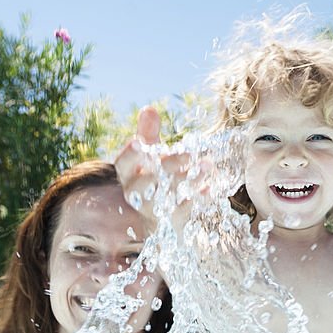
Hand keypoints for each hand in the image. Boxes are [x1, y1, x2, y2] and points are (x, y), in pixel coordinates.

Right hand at [113, 107, 208, 234]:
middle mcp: (136, 195)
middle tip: (189, 154)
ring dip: (188, 180)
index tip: (138, 142)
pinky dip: (196, 200)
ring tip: (207, 165)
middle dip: (168, 167)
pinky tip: (208, 188)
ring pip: (166, 198)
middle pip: (146, 183)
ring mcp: (153, 211)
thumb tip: (149, 109)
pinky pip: (182, 215)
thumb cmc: (154, 176)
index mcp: (128, 175)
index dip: (129, 154)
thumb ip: (148, 133)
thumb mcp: (151, 154)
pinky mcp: (170, 223)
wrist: (163, 215)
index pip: (123, 164)